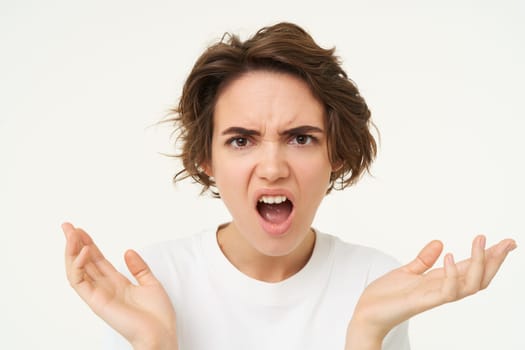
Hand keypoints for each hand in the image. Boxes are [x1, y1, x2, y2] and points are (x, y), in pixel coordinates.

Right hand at [62, 223, 177, 349]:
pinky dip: (77, 266)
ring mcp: (98, 295)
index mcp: (117, 283)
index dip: (89, 244)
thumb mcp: (151, 284)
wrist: (161, 334)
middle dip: (74, 243)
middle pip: (84, 262)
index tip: (81, 229)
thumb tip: (128, 251)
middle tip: (66, 225)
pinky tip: (83, 251)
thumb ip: (139, 268)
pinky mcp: (96, 302)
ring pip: (76, 270)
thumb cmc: (158, 315)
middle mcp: (105, 288)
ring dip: (71, 251)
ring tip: (70, 233)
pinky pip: (79, 282)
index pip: (97, 260)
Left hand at [345, 235, 516, 349]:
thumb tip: (440, 242)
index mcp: (439, 282)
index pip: (470, 268)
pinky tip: (449, 256)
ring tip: (481, 241)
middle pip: (479, 278)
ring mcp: (434, 297)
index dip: (488, 257)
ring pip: (470, 285)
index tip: (506, 242)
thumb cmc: (385, 296)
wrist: (366, 313)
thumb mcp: (406, 272)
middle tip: (508, 242)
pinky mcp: (422, 302)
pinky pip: (446, 291)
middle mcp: (442, 290)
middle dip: (494, 260)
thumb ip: (423, 260)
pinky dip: (452, 275)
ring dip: (479, 263)